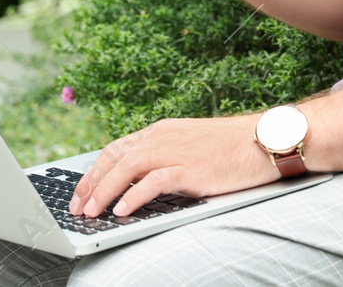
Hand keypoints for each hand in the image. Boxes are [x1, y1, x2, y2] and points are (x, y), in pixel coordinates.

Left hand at [68, 116, 276, 219]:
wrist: (264, 139)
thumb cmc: (232, 147)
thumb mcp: (190, 147)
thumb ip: (166, 158)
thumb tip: (141, 182)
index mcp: (161, 131)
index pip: (116, 149)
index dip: (94, 171)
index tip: (80, 191)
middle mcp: (162, 137)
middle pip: (115, 158)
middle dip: (91, 184)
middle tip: (77, 206)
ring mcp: (176, 151)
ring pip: (127, 168)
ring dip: (104, 191)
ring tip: (92, 212)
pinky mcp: (191, 168)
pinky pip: (155, 181)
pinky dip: (135, 195)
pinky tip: (123, 210)